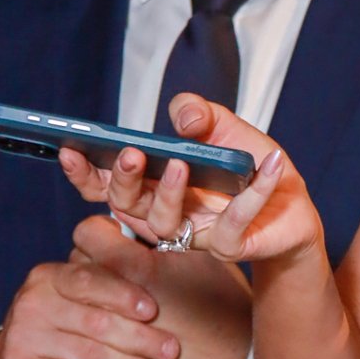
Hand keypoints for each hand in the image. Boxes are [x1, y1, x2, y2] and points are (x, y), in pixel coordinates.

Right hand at [0, 244, 178, 358]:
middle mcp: (31, 304)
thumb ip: (106, 292)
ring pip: (89, 354)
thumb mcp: (74, 301)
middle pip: (95, 322)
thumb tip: (159, 294)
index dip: (124, 295)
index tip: (154, 311)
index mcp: (48, 277)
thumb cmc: (58, 329)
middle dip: (140, 338)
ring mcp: (22, 339)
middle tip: (171, 351)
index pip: (90, 280)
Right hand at [58, 96, 321, 265]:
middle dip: (124, 181)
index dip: (84, 173)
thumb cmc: (246, 164)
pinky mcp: (230, 246)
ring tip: (183, 162)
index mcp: (153, 185)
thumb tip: (182, 118)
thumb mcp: (221, 126)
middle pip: (128, 207)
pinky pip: (232, 227)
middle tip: (131, 155)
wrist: (291, 203)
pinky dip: (252, 195)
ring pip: (165, 224)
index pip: (105, 186)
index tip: (69, 149)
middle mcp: (166, 213)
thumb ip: (197, 112)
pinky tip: (268, 164)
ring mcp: (195, 234)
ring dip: (170, 192)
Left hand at [70, 214, 252, 358]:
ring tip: (117, 295)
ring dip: (91, 293)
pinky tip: (118, 322)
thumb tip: (138, 217)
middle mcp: (111, 294)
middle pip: (76, 263)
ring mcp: (108, 327)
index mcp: (132, 264)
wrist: (233, 354)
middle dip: (93, 260)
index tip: (118, 236)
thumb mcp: (199, 254)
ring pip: (76, 299)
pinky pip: (85, 331)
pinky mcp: (111, 352)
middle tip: (118, 265)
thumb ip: (162, 233)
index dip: (102, 230)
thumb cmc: (222, 300)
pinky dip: (95, 324)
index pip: (87, 231)